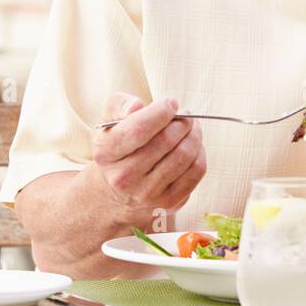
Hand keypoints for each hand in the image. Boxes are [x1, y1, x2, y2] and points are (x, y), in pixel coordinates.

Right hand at [90, 93, 206, 219]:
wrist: (118, 188)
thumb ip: (119, 105)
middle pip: (166, 141)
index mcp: (105, 153)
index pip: (138, 130)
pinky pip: (196, 171)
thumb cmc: (120, 145)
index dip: (161, 112)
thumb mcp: (109, 121)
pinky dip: (200, 153)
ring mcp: (146, 193)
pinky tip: (193, 145)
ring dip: (194, 135)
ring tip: (192, 127)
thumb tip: (136, 106)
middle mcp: (123, 177)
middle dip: (182, 122)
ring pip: (184, 156)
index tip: (172, 103)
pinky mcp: (168, 202)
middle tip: (186, 115)